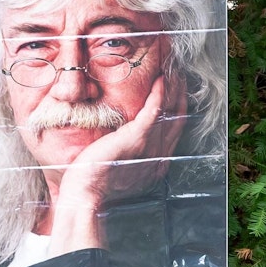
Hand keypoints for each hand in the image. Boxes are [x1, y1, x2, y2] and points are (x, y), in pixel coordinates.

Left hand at [46, 75, 186, 252]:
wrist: (86, 196)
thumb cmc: (93, 186)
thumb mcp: (117, 170)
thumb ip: (127, 156)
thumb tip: (122, 142)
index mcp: (154, 165)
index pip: (172, 131)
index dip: (176, 109)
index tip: (176, 91)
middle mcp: (158, 156)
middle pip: (177, 119)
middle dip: (180, 95)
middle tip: (179, 74)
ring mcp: (150, 147)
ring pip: (170, 112)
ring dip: (173, 88)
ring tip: (173, 70)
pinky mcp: (137, 138)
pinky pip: (156, 110)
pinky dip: (160, 93)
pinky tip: (162, 79)